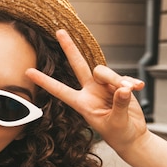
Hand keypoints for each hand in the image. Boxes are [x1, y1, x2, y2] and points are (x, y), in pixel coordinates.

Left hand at [26, 30, 148, 155]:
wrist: (132, 136)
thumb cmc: (120, 134)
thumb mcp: (117, 121)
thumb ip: (119, 104)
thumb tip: (123, 88)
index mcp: (82, 103)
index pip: (59, 90)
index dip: (45, 81)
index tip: (28, 72)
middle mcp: (90, 91)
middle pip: (78, 65)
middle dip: (70, 48)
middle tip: (59, 31)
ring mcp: (104, 86)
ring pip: (105, 72)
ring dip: (117, 80)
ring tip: (129, 92)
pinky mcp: (118, 84)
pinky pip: (123, 77)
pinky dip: (131, 82)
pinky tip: (139, 88)